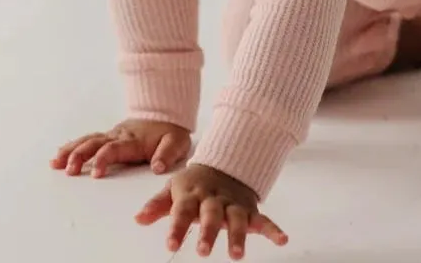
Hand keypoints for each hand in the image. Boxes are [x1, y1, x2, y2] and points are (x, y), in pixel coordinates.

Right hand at [51, 118, 190, 178]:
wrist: (166, 113)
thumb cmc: (169, 132)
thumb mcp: (176, 142)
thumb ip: (167, 154)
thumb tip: (158, 167)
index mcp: (133, 140)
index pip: (114, 149)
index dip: (103, 159)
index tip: (95, 174)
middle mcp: (118, 136)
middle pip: (94, 143)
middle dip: (80, 155)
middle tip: (69, 170)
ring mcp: (111, 135)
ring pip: (87, 140)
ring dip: (71, 151)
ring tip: (56, 162)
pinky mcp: (108, 136)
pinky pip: (87, 139)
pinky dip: (72, 146)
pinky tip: (60, 155)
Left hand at [136, 162, 287, 259]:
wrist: (224, 165)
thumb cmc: (194, 184)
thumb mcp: (173, 190)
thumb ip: (157, 206)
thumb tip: (138, 218)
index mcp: (192, 195)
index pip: (182, 211)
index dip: (176, 227)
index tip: (171, 244)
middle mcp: (214, 200)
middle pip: (211, 215)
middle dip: (208, 232)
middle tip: (203, 251)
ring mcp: (233, 205)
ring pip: (237, 219)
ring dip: (238, 236)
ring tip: (237, 255)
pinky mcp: (250, 210)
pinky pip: (264, 219)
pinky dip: (274, 229)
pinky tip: (282, 240)